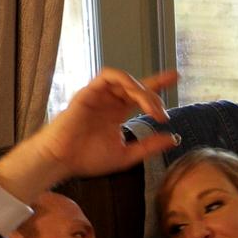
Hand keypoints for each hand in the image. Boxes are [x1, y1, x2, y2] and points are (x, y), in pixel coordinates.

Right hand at [0, 68, 179, 200]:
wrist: (61, 161)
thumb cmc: (87, 159)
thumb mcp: (126, 155)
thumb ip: (149, 146)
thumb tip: (174, 138)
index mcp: (116, 113)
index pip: (140, 95)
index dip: (157, 84)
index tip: (175, 77)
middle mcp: (109, 102)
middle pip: (137, 88)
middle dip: (154, 98)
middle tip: (162, 116)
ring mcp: (99, 96)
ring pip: (125, 80)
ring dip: (142, 91)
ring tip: (151, 109)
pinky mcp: (88, 92)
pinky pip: (107, 76)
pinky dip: (125, 81)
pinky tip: (135, 95)